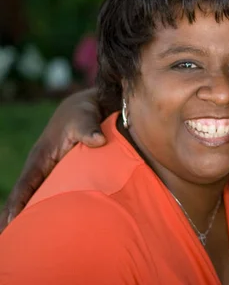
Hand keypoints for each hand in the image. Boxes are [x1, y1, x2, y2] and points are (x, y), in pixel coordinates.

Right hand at [0, 88, 106, 232]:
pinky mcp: (68, 173)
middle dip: (20, 220)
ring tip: (35, 242)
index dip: (17, 205)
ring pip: (43, 199)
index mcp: (41, 157)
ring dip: (38, 218)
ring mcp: (55, 172)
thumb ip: (89, 129)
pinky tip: (61, 227)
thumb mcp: (84, 116)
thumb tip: (98, 141)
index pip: (26, 185)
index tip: (10, 224)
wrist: (94, 106)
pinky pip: (58, 194)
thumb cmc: (85, 111)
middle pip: (29, 198)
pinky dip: (55, 210)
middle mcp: (44, 167)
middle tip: (16, 242)